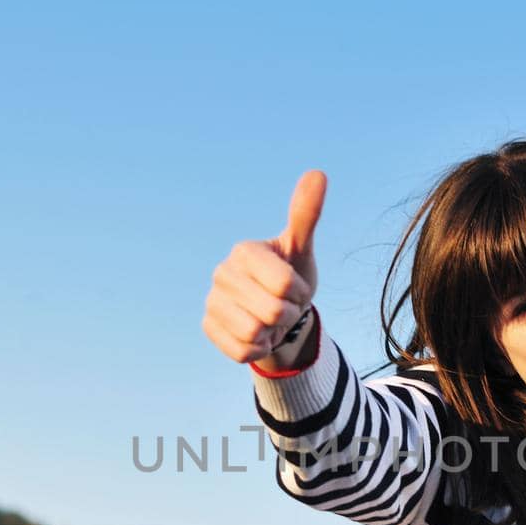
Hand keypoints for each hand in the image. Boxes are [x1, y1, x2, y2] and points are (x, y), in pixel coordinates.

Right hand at [202, 170, 325, 364]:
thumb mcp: (301, 249)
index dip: (298, 294)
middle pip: (272, 312)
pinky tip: (257, 334)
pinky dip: (257, 349)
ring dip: (272, 333)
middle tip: (283, 306)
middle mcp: (222, 273)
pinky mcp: (208, 328)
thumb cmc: (291, 275)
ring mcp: (211, 301)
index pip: (285, 285)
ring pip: (255, 333)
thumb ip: (306, 214)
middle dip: (287, 315)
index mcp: (244, 251)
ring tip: (269, 320)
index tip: (294, 288)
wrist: (277, 313)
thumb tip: (318, 173)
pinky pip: (242, 351)